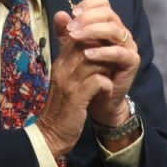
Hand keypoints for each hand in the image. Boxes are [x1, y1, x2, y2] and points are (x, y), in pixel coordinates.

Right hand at [35, 8, 113, 157]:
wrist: (53, 133)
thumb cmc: (64, 103)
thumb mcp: (66, 76)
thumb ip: (72, 56)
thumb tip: (77, 34)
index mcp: (61, 61)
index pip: (79, 35)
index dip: (97, 39)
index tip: (108, 49)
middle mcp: (63, 68)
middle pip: (87, 44)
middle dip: (105, 49)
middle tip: (113, 59)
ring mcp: (69, 83)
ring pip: (95, 60)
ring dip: (108, 66)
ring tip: (112, 74)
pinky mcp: (77, 98)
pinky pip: (98, 81)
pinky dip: (106, 84)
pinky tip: (107, 89)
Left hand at [64, 0, 139, 126]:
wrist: (98, 100)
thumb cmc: (86, 72)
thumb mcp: (72, 50)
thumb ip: (66, 33)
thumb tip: (60, 14)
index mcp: (109, 25)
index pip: (103, 4)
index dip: (89, 4)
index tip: (73, 13)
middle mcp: (121, 32)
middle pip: (109, 14)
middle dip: (87, 18)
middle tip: (70, 28)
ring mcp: (128, 46)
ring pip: (115, 30)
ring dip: (92, 31)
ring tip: (74, 38)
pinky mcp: (132, 62)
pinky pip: (119, 52)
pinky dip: (103, 52)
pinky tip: (87, 54)